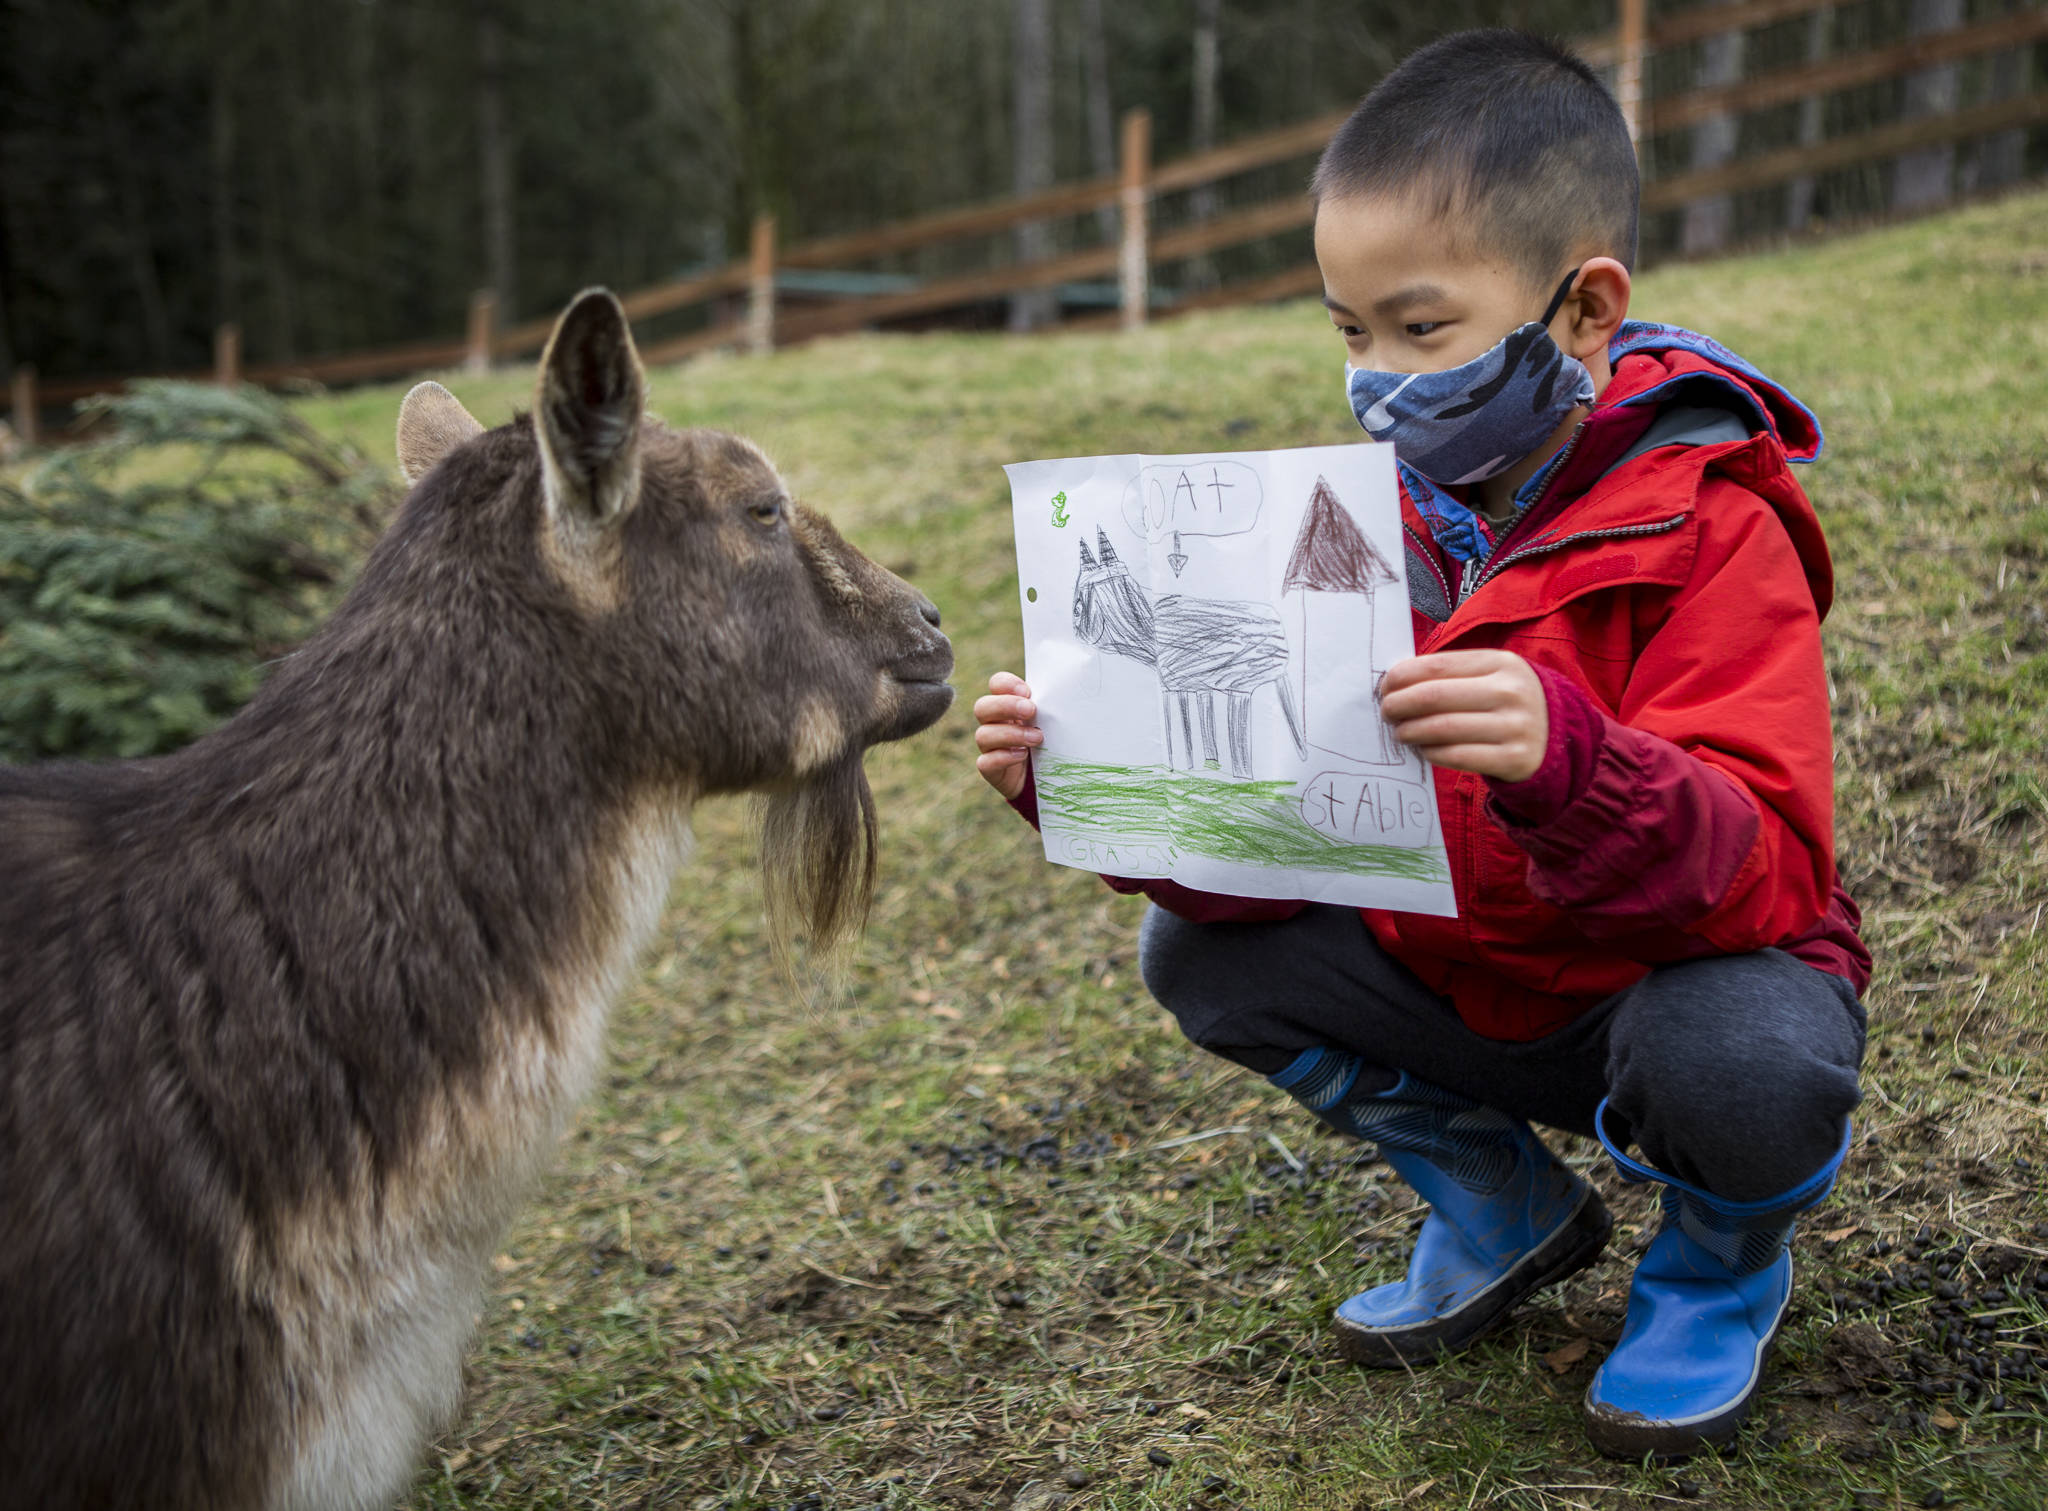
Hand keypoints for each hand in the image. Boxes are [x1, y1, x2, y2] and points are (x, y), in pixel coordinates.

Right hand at [973, 671, 1041, 800]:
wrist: (1045, 778)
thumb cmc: (1049, 742)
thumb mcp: (1051, 722)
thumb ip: (1051, 708)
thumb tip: (1071, 694)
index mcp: (1007, 704)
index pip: (996, 684)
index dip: (1006, 684)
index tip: (1027, 692)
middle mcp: (993, 723)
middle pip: (982, 707)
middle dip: (1006, 706)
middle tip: (1031, 710)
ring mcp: (989, 747)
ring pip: (983, 735)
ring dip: (1011, 734)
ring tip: (1037, 738)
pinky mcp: (990, 769)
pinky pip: (985, 762)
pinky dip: (1003, 757)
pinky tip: (1022, 755)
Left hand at [1379, 650, 1548, 781]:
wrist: (1557, 737)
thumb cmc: (1507, 703)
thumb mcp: (1491, 676)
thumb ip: (1451, 674)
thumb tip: (1395, 681)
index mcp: (1501, 663)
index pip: (1437, 666)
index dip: (1402, 677)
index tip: (1384, 687)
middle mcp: (1511, 692)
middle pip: (1435, 697)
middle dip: (1400, 705)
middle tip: (1386, 712)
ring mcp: (1516, 726)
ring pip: (1443, 728)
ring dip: (1411, 731)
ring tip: (1400, 732)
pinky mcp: (1515, 758)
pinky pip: (1458, 756)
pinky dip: (1432, 752)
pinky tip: (1423, 749)